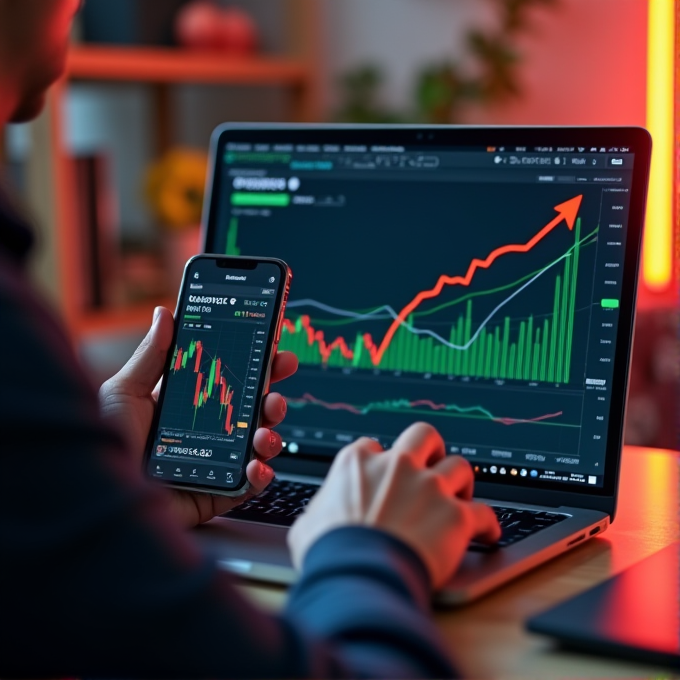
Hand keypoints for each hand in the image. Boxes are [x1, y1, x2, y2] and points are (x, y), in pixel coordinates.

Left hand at [99, 306, 297, 527]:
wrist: (100, 497)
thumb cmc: (103, 444)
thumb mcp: (125, 393)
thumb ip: (151, 355)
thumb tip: (164, 315)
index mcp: (188, 405)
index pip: (229, 381)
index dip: (255, 365)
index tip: (273, 349)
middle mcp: (206, 432)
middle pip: (251, 411)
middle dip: (272, 398)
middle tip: (277, 390)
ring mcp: (215, 462)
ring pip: (258, 445)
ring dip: (271, 435)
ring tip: (264, 433)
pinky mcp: (217, 492)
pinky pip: (250, 484)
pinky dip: (261, 473)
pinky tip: (255, 464)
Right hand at [288, 423, 500, 589]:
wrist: (358, 576)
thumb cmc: (329, 553)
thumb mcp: (307, 526)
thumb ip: (319, 512)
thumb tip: (314, 521)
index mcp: (359, 463)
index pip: (374, 447)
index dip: (380, 463)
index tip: (385, 478)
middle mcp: (397, 466)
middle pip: (424, 435)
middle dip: (431, 449)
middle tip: (432, 466)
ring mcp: (429, 487)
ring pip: (460, 466)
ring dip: (461, 483)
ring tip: (461, 498)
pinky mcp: (455, 516)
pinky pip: (484, 512)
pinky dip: (487, 524)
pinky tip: (486, 533)